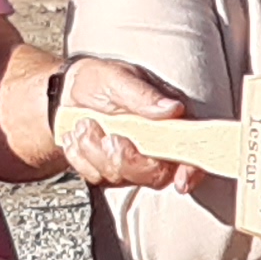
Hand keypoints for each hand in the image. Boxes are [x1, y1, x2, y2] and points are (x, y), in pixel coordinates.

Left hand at [53, 53, 196, 192]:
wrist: (68, 94)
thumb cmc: (100, 81)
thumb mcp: (119, 79)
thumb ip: (144, 96)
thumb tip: (173, 109)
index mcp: (171, 122)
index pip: (192, 151)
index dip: (192, 170)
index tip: (181, 180)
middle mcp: (156, 147)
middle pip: (155, 174)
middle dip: (126, 160)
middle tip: (107, 137)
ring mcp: (133, 162)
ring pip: (121, 177)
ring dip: (95, 152)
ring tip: (84, 124)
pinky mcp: (109, 172)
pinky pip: (96, 177)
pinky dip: (81, 157)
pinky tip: (78, 137)